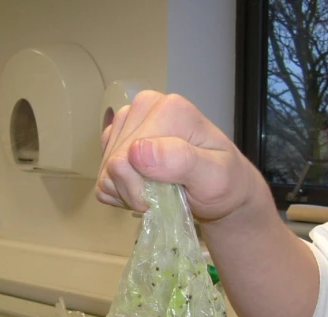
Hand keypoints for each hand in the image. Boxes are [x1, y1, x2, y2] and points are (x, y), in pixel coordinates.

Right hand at [95, 91, 267, 221]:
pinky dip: (121, 192)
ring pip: (105, 171)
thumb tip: (138, 151)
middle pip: (113, 164)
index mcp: (168, 109)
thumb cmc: (224, 184)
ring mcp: (128, 123)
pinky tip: (144, 190)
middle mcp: (144, 107)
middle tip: (164, 197)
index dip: (141, 189)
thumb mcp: (214, 177)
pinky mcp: (117, 140)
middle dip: (135, 192)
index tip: (168, 198)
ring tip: (157, 193)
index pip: (126, 158)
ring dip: (128, 193)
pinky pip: (103, 176)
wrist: (223, 191)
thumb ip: (181, 161)